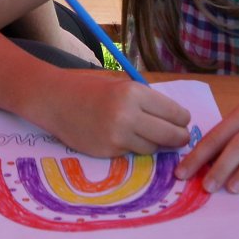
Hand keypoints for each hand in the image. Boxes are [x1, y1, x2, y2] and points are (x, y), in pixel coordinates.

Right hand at [44, 71, 192, 159]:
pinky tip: (123, 137)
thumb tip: (177, 120)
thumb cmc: (91, 89)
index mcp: (135, 93)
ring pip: (153, 148)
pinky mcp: (107, 152)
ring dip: (155, 144)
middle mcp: (128, 116)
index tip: (183, 122)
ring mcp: (117, 137)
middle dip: (179, 138)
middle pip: (170, 135)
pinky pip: (132, 153)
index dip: (183, 120)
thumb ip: (147, 102)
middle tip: (181, 138)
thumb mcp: (123, 85)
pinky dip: (133, 147)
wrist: (55, 101)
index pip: (176, 114)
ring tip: (148, 134)